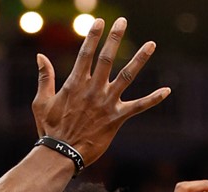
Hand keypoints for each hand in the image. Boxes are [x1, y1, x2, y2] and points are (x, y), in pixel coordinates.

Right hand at [31, 17, 168, 165]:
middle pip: (107, 58)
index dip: (93, 36)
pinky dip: (153, 99)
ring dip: (140, 59)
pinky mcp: (117, 118)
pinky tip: (167, 90)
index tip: (99, 21)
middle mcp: (93, 89)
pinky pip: (138, 107)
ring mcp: (107, 103)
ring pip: (126, 76)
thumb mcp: (41, 102)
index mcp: (75, 84)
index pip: (85, 54)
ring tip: (151, 44)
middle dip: (115, 38)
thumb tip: (40, 56)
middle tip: (122, 21)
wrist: (62, 154)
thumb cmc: (50, 129)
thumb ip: (44, 78)